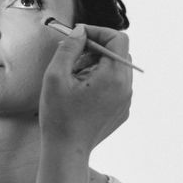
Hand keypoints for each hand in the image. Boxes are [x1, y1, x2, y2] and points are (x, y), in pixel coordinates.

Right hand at [39, 24, 132, 152]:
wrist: (67, 151)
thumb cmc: (59, 116)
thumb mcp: (56, 76)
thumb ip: (69, 48)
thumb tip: (80, 32)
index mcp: (114, 76)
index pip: (118, 38)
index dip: (98, 32)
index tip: (79, 36)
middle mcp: (126, 87)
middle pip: (118, 53)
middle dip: (96, 49)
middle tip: (73, 58)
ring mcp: (126, 100)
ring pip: (117, 68)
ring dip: (97, 65)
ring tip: (75, 78)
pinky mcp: (121, 110)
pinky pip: (116, 85)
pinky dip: (101, 80)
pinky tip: (82, 93)